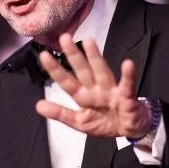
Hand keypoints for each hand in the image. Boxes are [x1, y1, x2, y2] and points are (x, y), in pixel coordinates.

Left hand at [34, 34, 150, 138]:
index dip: (56, 70)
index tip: (44, 55)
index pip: (66, 81)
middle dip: (73, 55)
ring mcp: (111, 91)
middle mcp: (95, 89)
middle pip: (83, 70)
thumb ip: (60, 114)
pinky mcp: (127, 97)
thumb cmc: (105, 122)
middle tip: (64, 38)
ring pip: (101, 72)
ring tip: (89, 42)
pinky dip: (128, 76)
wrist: (131, 129)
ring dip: (96, 57)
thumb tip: (38, 106)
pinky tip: (128, 64)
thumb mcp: (79, 122)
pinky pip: (127, 86)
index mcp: (83, 96)